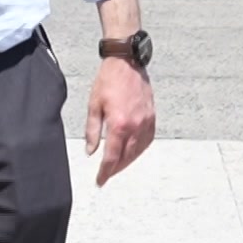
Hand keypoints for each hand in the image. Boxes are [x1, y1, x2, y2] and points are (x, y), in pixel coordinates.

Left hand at [84, 56, 154, 186]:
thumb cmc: (108, 80)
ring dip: (128, 161)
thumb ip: (92, 131)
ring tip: (118, 166)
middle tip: (106, 175)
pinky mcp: (152, 116)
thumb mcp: (94, 105)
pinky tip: (133, 151)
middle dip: (116, 169)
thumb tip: (91, 151)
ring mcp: (146, 121)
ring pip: (139, 151)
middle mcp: (135, 125)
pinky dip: (140, 149)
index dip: (105, 172)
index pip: (112, 157)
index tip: (100, 181)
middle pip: (126, 157)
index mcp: (119, 124)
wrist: (126, 62)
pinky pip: (148, 140)